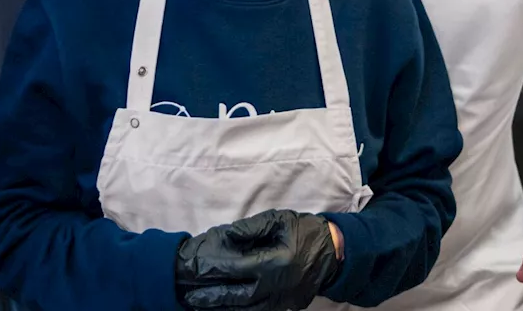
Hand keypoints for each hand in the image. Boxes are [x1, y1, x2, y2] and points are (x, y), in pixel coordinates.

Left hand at [176, 209, 338, 310]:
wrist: (334, 252)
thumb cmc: (304, 231)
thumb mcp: (279, 220)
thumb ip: (250, 227)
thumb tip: (225, 236)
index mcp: (275, 261)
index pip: (236, 267)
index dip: (214, 269)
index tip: (195, 268)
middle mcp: (276, 285)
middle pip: (236, 296)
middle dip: (210, 297)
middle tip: (188, 295)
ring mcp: (281, 300)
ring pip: (244, 309)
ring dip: (220, 308)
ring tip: (198, 305)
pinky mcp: (284, 307)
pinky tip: (223, 309)